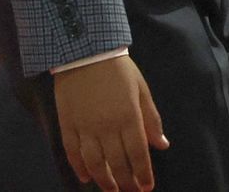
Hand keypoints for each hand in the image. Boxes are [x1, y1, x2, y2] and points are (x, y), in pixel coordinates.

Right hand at [54, 56, 166, 191]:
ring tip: (112, 190)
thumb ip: (151, 119)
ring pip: (95, 163)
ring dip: (105, 181)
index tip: (147, 187)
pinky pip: (73, 153)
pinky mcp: (67, 124)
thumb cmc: (118, 69)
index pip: (138, 154)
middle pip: (117, 163)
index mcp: (128, 117)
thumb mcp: (141, 89)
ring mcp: (85, 127)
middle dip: (127, 182)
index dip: (143, 174)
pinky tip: (86, 178)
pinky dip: (79, 168)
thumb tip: (162, 144)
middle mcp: (107, 127)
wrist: (85, 50)